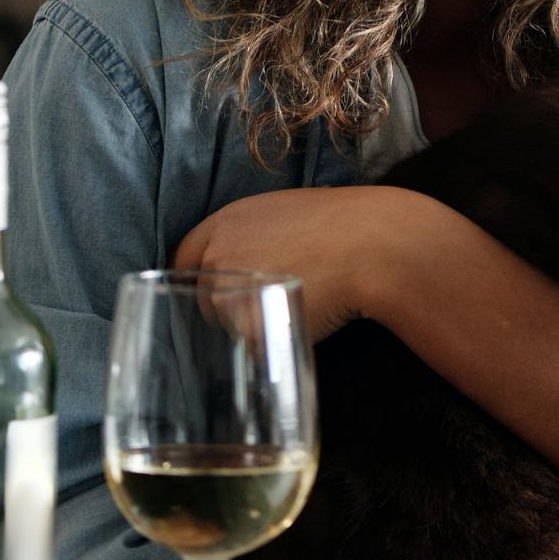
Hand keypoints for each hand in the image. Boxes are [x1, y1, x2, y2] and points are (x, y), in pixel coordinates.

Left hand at [172, 184, 395, 342]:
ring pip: (227, 324)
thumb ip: (252, 232)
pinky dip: (269, 346)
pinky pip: (251, 348)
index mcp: (225, 222)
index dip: (197, 276)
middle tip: (267, 303)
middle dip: (227, 305)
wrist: (374, 245)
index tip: (214, 290)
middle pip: (202, 295)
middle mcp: (219, 254)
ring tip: (292, 310)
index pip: (184, 257)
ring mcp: (230, 292)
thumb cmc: (343, 225)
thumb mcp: (285, 211)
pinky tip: (299, 325)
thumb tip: (246, 254)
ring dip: (250, 325)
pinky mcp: (250, 327)